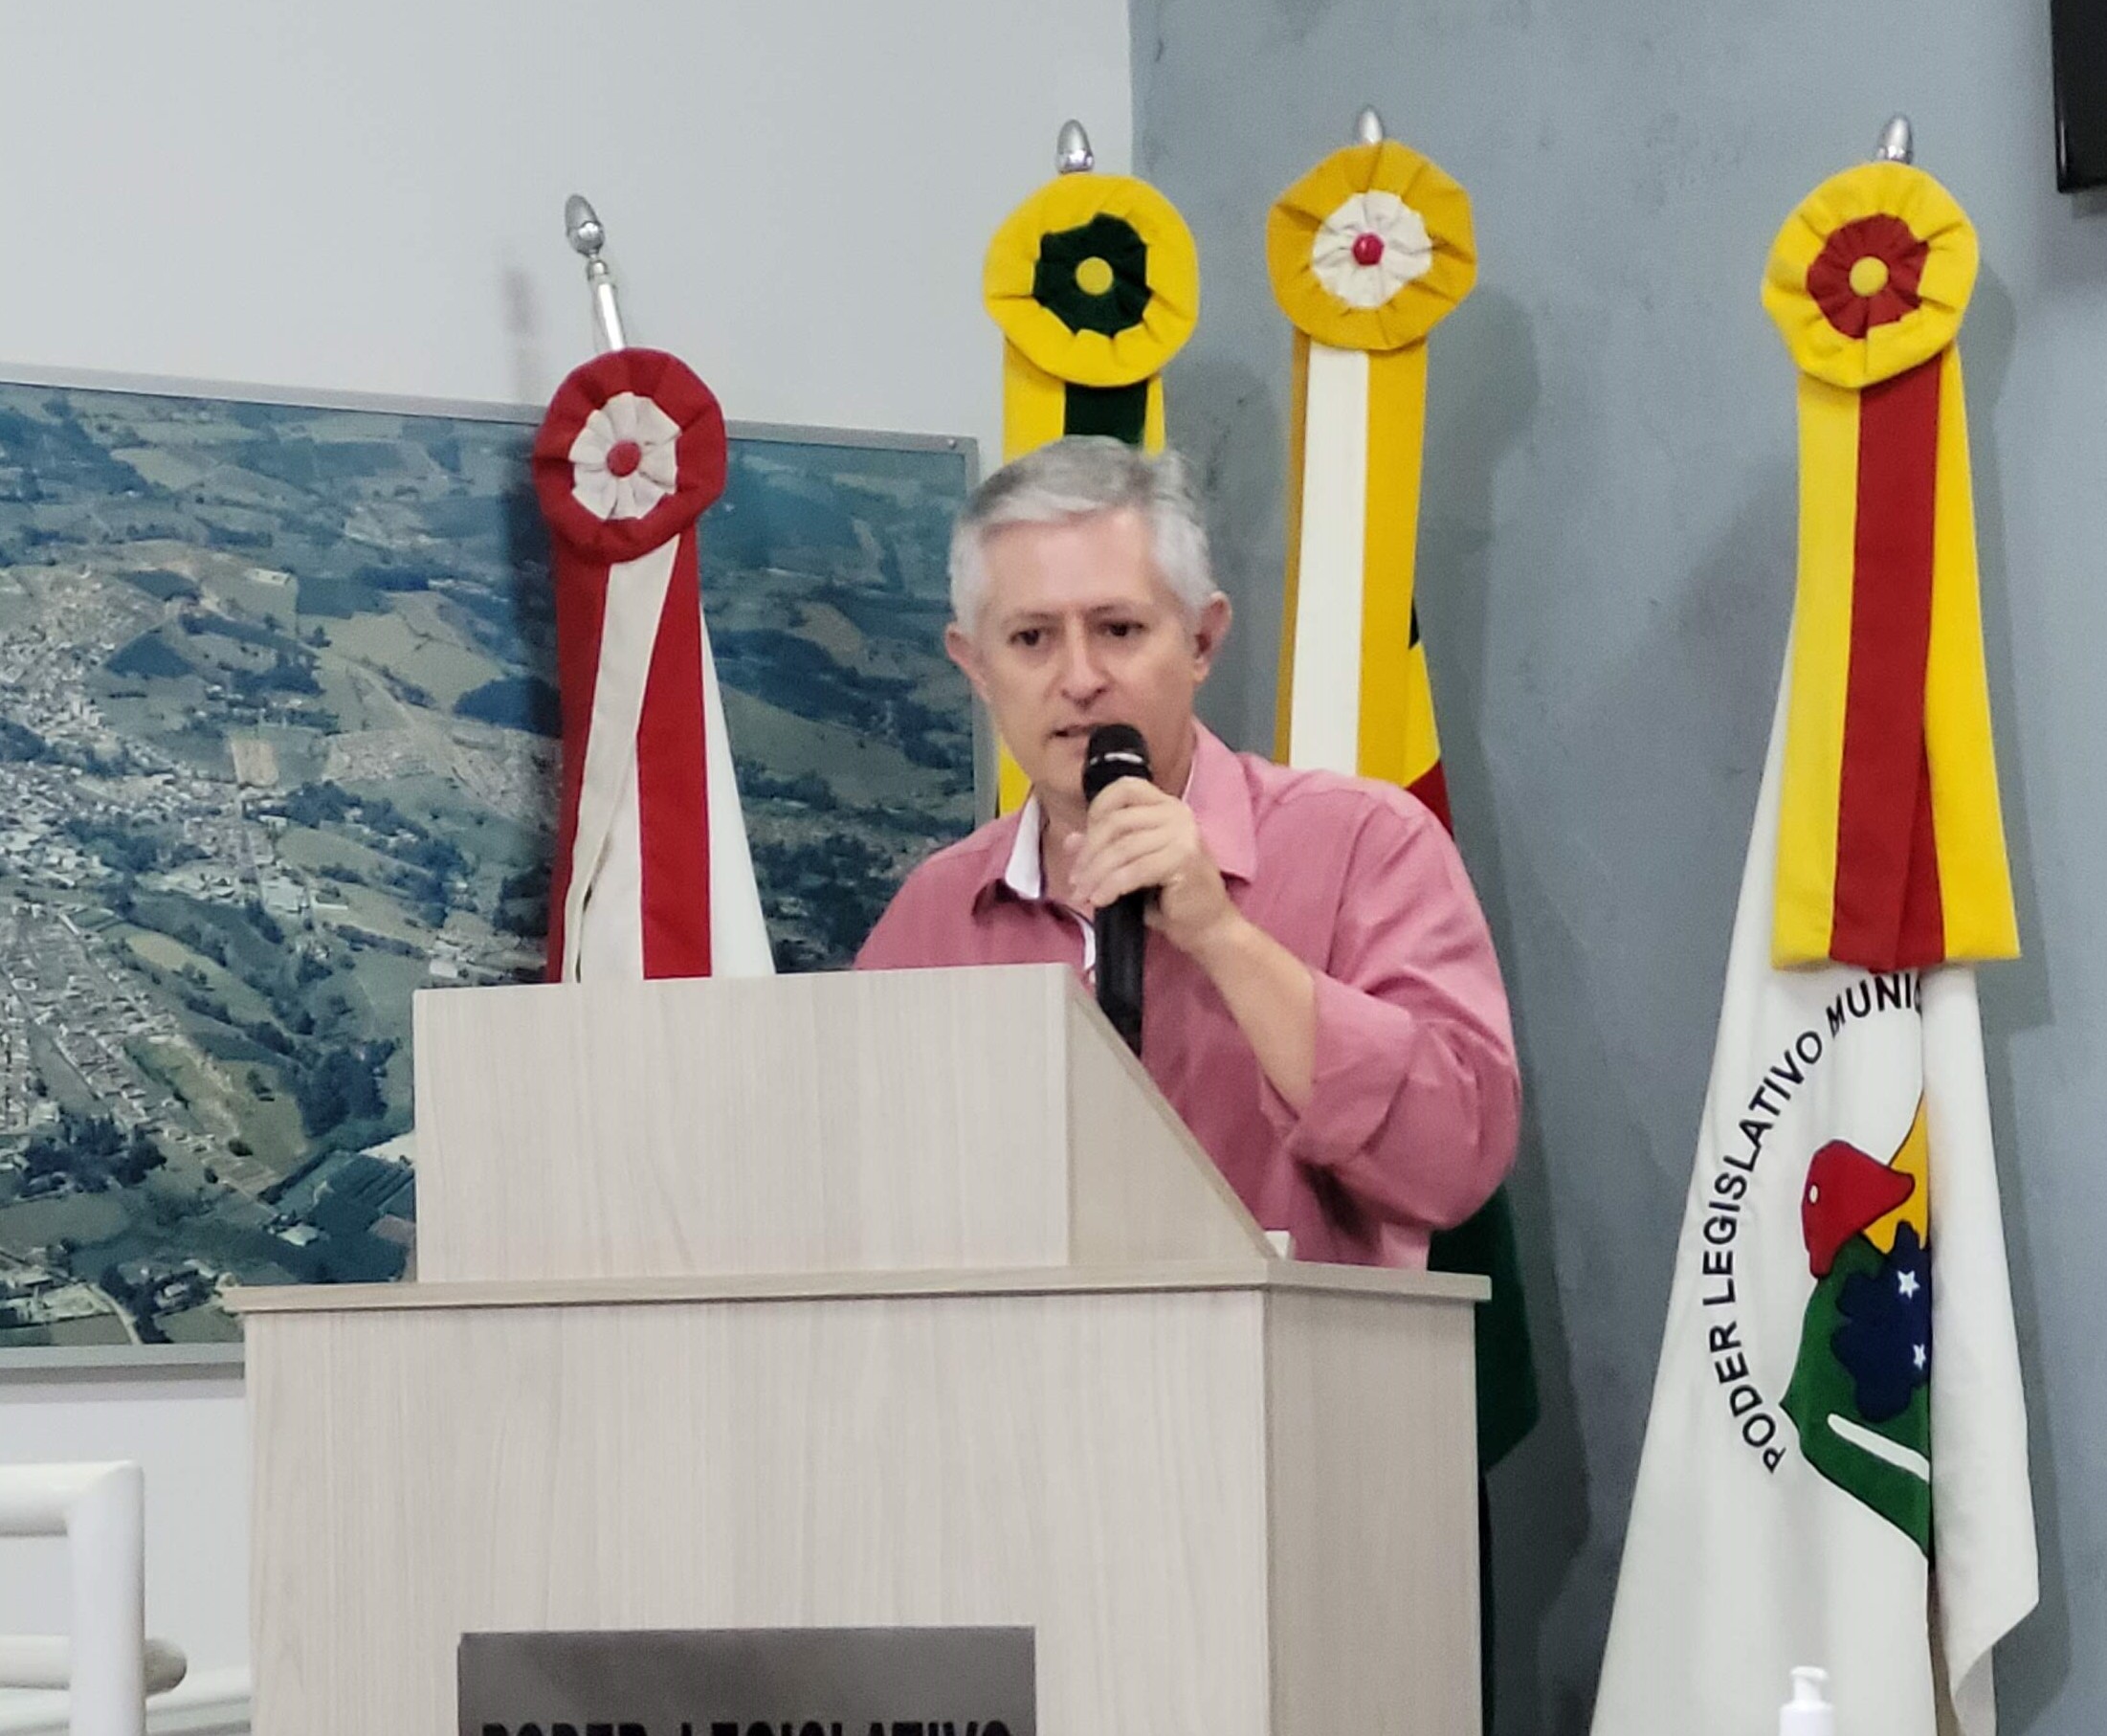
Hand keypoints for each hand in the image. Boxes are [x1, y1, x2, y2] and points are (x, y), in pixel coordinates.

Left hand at [1066, 778, 1242, 962]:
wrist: (1206, 925)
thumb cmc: (1169, 895)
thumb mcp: (1131, 865)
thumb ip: (1105, 848)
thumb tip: (1070, 840)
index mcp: (1166, 805)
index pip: (1124, 788)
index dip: (1097, 810)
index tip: (1082, 844)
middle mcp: (1177, 812)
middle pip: (1116, 822)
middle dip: (1088, 853)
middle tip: (1075, 880)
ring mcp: (1183, 833)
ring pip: (1121, 848)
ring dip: (1095, 874)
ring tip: (1082, 895)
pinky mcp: (1184, 858)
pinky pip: (1134, 870)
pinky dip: (1111, 886)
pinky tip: (1100, 900)